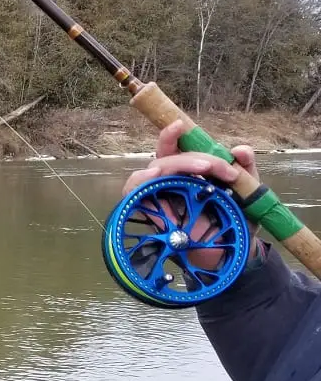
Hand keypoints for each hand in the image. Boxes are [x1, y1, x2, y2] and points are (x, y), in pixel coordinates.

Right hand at [122, 120, 258, 269]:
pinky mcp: (147, 212)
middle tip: (221, 169)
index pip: (175, 147)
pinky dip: (140, 181)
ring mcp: (157, 196)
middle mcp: (170, 181)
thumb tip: (240, 150)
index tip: (181, 125)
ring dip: (173, 165)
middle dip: (193, 157)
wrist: (231, 255)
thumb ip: (246, 170)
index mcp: (189, 172)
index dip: (173, 134)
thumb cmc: (235, 223)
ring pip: (152, 170)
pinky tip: (153, 176)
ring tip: (198, 169)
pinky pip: (133, 191)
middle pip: (166, 156)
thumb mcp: (248, 193)